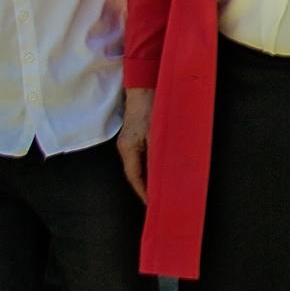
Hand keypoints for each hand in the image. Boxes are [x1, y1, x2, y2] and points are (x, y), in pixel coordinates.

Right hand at [116, 88, 153, 202]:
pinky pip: (143, 157)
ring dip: (149, 178)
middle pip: (135, 174)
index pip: (134, 177)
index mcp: (128, 149)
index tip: (152, 204)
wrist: (145, 86)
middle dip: (146, 189)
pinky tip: (161, 170)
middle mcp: (126, 148)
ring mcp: (130, 142)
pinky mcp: (136, 137)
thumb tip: (163, 174)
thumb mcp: (157, 132)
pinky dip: (151, 166)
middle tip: (159, 201)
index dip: (143, 192)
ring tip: (161, 190)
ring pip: (139, 166)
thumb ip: (158, 153)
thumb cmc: (152, 107)